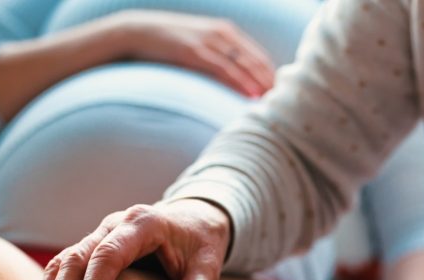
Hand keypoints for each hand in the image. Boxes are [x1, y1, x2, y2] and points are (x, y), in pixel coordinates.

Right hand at [29, 199, 230, 279]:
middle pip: (78, 257)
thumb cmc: (201, 243)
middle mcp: (114, 225)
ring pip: (62, 262)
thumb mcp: (209, 264)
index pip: (110, 253)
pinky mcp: (91, 250)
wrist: (193, 218)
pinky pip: (61, 269)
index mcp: (143, 223)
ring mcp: (98, 235)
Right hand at [112, 10, 274, 96]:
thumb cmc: (168, 43)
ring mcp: (209, 42)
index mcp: (226, 32)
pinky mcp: (195, 52)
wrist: (137, 32)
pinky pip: (224, 69)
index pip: (258, 55)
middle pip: (256, 60)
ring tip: (274, 103)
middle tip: (285, 103)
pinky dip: (240, 83)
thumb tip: (232, 79)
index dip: (272, 75)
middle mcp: (222, 34)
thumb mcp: (198, 45)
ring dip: (261, 85)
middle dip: (271, 82)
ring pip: (244, 65)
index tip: (283, 94)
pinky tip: (252, 95)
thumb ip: (216, 57)